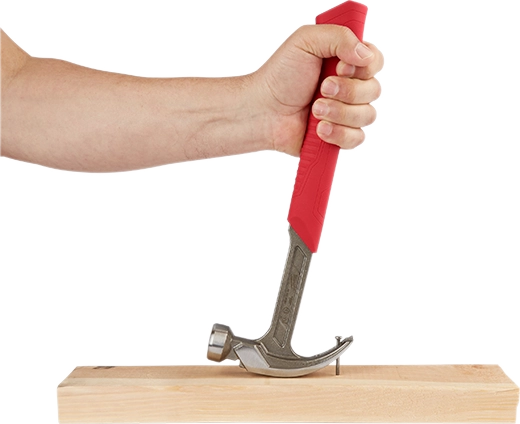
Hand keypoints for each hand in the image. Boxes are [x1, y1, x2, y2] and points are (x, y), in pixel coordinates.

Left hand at [252, 24, 383, 155]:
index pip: (375, 61)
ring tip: (314, 110)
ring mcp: (346, 113)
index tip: (340, 67)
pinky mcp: (340, 136)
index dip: (363, 67)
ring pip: (367, 115)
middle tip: (322, 89)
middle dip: (347, 91)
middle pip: (374, 90)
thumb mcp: (306, 40)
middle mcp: (349, 87)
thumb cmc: (280, 76)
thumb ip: (340, 36)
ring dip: (339, 112)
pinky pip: (357, 138)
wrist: (263, 111)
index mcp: (346, 62)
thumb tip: (366, 54)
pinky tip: (319, 129)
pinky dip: (338, 133)